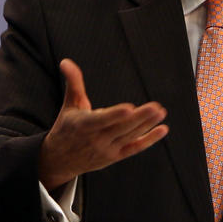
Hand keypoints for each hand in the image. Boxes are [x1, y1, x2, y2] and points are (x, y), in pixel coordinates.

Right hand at [37, 59, 167, 191]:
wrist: (60, 160)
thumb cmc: (66, 128)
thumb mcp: (69, 105)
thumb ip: (73, 83)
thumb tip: (65, 62)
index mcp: (83, 125)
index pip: (101, 120)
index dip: (115, 115)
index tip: (130, 108)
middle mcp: (96, 139)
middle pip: (121, 128)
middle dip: (139, 118)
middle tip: (155, 107)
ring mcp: (106, 150)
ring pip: (130, 136)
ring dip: (146, 125)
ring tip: (160, 112)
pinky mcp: (115, 157)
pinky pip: (134, 148)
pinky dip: (149, 140)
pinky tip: (162, 130)